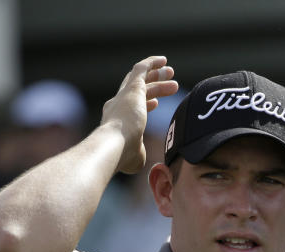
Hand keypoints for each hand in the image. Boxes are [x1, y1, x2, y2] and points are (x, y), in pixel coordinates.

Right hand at [102, 55, 177, 174]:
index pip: (132, 108)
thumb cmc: (122, 155)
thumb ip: (140, 153)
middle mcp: (117, 105)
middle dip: (153, 85)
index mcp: (116, 121)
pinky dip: (152, 63)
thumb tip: (142, 157)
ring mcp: (124, 95)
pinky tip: (163, 60)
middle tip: (169, 84)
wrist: (114, 145)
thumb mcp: (134, 157)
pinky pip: (141, 69)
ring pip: (141, 79)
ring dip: (156, 75)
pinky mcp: (132, 88)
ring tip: (171, 72)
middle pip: (137, 90)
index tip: (155, 103)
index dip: (145, 104)